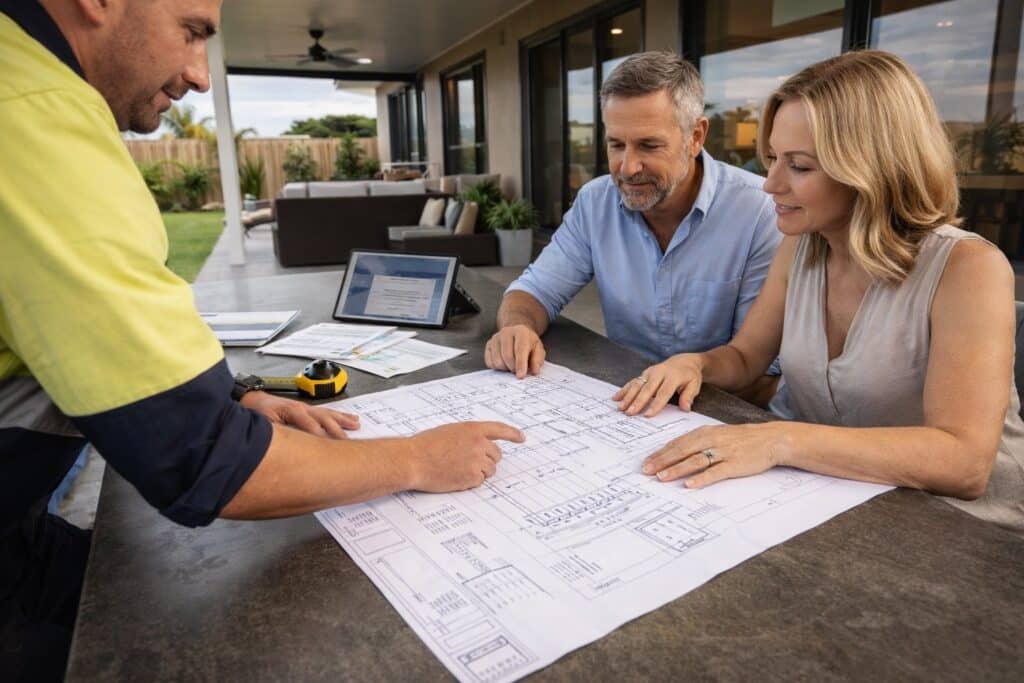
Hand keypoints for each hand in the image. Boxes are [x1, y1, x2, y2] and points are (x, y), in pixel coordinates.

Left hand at [240, 391, 358, 438]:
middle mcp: (303, 408)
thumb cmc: (259, 413)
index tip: (330, 446)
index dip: (320, 435)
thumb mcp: (264, 424)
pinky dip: (342, 417)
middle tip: (347, 441)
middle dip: (337, 430)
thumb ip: (277, 434)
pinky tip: (352, 420)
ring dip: (343, 421)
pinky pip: (329, 413)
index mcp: (293, 411)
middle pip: (324, 419)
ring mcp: (308, 408)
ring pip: (329, 415)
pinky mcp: (310, 410)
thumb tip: (287, 446)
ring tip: (356, 425)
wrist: (255, 400)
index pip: (310, 425)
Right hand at [406, 421, 524, 491]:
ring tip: (458, 469)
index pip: (499, 429)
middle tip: (469, 462)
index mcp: (473, 429)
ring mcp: (476, 461)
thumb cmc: (425, 446)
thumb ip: (468, 436)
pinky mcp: (471, 477)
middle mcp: (478, 444)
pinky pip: (479, 482)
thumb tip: (479, 445)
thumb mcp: (450, 432)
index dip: (512, 434)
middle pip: (496, 455)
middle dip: (487, 460)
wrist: (413, 460)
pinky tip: (454, 476)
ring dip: (479, 472)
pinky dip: (470, 482)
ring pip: (490, 470)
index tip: (521, 438)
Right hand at [484, 324, 545, 377]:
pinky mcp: (488, 345)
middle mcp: (506, 332)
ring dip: (506, 369)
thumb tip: (534, 371)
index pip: (519, 350)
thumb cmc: (529, 343)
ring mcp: (495, 338)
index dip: (520, 364)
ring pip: (497, 361)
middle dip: (513, 368)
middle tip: (518, 371)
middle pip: (507, 356)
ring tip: (512, 365)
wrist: (517, 335)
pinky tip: (504, 363)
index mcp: (521, 331)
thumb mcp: (538, 349)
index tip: (521, 376)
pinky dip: (498, 368)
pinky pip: (490, 363)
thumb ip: (537, 360)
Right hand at [613, 354, 703, 416]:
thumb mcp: (694, 385)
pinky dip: (624, 390)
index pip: (663, 392)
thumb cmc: (689, 376)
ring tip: (621, 408)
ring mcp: (650, 372)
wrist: (683, 361)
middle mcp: (659, 373)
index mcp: (673, 376)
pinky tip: (616, 398)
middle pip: (647, 389)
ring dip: (628, 397)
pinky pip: (633, 382)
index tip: (648, 415)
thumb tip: (685, 408)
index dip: (656, 404)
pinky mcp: (644, 373)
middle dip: (637, 401)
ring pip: (637, 384)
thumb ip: (688, 396)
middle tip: (630, 413)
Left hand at [642, 422, 791, 487]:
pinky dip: (701, 478)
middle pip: (681, 451)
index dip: (661, 453)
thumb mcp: (717, 434)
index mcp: (704, 432)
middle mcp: (711, 440)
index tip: (646, 462)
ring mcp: (722, 452)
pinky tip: (690, 485)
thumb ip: (698, 442)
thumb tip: (677, 452)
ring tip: (661, 477)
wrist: (770, 439)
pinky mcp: (734, 465)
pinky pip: (715, 472)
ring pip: (694, 461)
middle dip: (662, 461)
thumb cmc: (742, 438)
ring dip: (676, 469)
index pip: (677, 443)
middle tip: (646, 471)